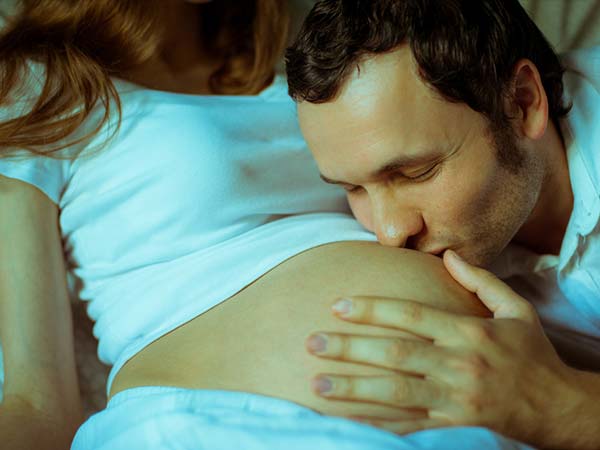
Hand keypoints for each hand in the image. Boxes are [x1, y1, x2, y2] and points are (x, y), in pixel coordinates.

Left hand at [305, 250, 585, 446]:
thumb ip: (481, 281)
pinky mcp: (452, 426)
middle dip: (350, 348)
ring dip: (353, 388)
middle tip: (312, 342)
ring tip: (316, 383)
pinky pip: (408, 424)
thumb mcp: (516, 310)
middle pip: (395, 354)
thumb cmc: (531, 354)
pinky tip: (347, 416)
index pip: (411, 316)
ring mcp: (453, 400)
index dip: (372, 309)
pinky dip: (376, 420)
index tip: (337, 305)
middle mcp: (458, 365)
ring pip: (395, 393)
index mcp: (469, 333)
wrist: (557, 407)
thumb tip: (448, 255)